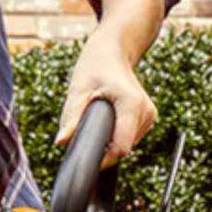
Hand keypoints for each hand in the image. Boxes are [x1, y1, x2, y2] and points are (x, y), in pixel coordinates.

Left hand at [54, 29, 158, 168]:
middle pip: (123, 148)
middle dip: (104, 147)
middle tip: (85, 132)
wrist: (113, 51)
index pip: (121, 148)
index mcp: (132, 104)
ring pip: (127, 145)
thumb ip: (71, 118)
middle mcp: (146, 111)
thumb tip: (61, 142)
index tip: (85, 159)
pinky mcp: (148, 118)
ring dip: (110, 141)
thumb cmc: (95, 66)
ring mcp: (150, 115)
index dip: (103, 159)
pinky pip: (130, 137)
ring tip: (97, 120)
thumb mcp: (79, 90)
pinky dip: (117, 135)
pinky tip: (107, 119)